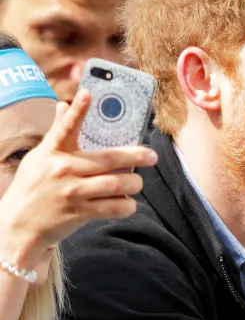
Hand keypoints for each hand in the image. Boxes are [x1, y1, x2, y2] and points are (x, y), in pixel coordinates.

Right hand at [0, 90, 157, 268]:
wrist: (18, 225)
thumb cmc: (33, 186)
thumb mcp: (40, 157)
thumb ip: (57, 132)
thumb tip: (63, 104)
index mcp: (54, 152)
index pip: (65, 127)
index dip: (77, 111)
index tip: (87, 93)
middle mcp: (64, 169)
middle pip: (110, 158)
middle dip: (137, 156)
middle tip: (152, 157)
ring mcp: (72, 192)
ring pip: (118, 184)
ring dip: (134, 184)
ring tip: (137, 183)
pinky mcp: (80, 212)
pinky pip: (115, 207)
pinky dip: (127, 205)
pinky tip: (127, 203)